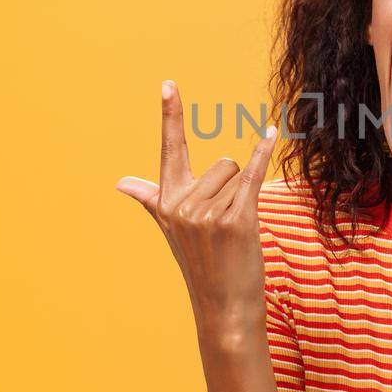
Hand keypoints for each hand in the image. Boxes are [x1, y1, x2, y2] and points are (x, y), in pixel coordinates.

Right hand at [115, 79, 279, 338]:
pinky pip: (252, 178)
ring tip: (235, 233)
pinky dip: (262, 155)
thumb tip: (121, 182)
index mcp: (168, 201)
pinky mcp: (235, 221)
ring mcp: (207, 213)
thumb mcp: (172, 229)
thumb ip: (151, 198)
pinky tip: (270, 134)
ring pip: (239, 175)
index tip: (169, 83)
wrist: (224, 307)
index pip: (171, 149)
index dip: (171, 115)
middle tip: (226, 229)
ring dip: (244, 199)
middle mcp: (183, 204)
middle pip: (223, 164)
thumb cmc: (203, 264)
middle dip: (232, 189)